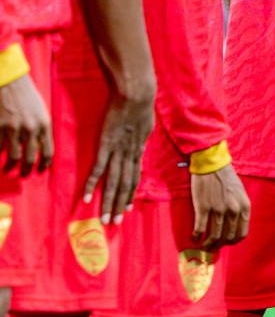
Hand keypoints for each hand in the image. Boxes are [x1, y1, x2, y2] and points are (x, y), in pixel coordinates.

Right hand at [0, 73, 52, 175]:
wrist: (11, 82)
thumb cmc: (26, 96)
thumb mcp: (40, 112)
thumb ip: (41, 129)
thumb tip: (39, 148)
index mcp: (44, 124)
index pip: (48, 151)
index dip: (44, 165)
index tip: (40, 170)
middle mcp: (31, 128)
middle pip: (30, 159)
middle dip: (26, 171)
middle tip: (23, 175)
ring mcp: (14, 129)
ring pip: (13, 158)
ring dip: (10, 167)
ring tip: (8, 170)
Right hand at [83, 87, 154, 223]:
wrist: (136, 94)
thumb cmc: (140, 105)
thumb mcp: (145, 124)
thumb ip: (141, 136)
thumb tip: (141, 142)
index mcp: (138, 150)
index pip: (134, 178)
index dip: (130, 194)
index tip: (128, 209)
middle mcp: (130, 155)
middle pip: (125, 185)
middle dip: (119, 205)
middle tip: (115, 223)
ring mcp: (118, 152)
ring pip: (113, 182)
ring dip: (108, 202)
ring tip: (104, 218)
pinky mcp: (106, 146)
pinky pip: (99, 169)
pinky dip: (92, 185)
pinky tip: (86, 198)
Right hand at [191, 164, 250, 248]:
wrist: (212, 165)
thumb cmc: (226, 177)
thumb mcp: (241, 193)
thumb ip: (239, 208)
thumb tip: (234, 224)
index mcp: (244, 207)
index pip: (242, 233)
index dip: (233, 241)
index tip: (226, 243)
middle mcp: (233, 210)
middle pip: (227, 237)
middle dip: (220, 245)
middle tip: (213, 246)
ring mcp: (218, 210)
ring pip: (214, 236)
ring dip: (208, 245)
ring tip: (203, 246)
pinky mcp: (203, 208)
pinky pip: (199, 229)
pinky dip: (196, 237)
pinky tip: (194, 238)